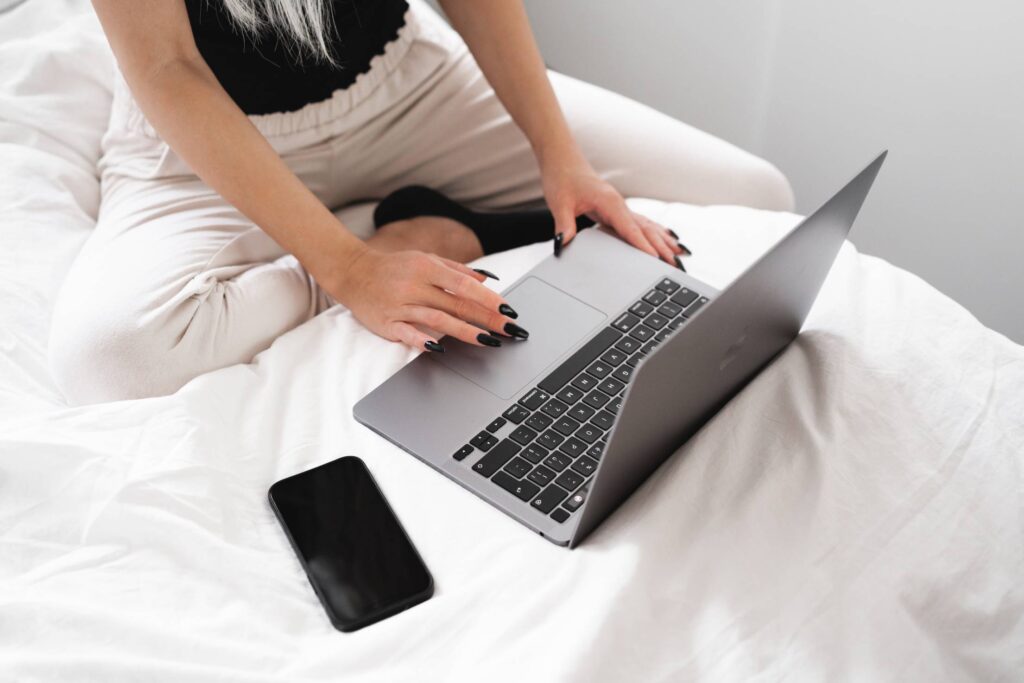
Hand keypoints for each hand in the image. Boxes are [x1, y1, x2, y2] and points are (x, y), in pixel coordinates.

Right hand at [329, 245, 522, 351]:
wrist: (354, 273)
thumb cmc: (395, 267)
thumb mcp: (426, 260)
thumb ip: (457, 270)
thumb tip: (488, 281)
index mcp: (426, 268)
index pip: (463, 285)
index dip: (487, 298)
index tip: (508, 310)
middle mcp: (414, 286)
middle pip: (456, 304)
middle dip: (486, 318)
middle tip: (509, 330)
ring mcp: (400, 305)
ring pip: (437, 320)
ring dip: (465, 332)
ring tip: (488, 341)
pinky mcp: (387, 323)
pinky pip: (408, 333)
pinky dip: (423, 340)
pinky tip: (440, 348)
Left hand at [541, 153, 683, 264]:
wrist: (563, 160)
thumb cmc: (562, 177)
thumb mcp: (559, 203)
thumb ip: (563, 225)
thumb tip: (562, 244)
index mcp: (609, 201)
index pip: (630, 227)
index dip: (643, 244)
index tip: (655, 258)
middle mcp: (618, 203)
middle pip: (645, 228)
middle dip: (661, 247)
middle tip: (675, 264)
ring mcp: (620, 205)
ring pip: (647, 225)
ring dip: (663, 240)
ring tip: (680, 254)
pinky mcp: (616, 208)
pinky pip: (641, 222)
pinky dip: (655, 231)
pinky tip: (666, 237)